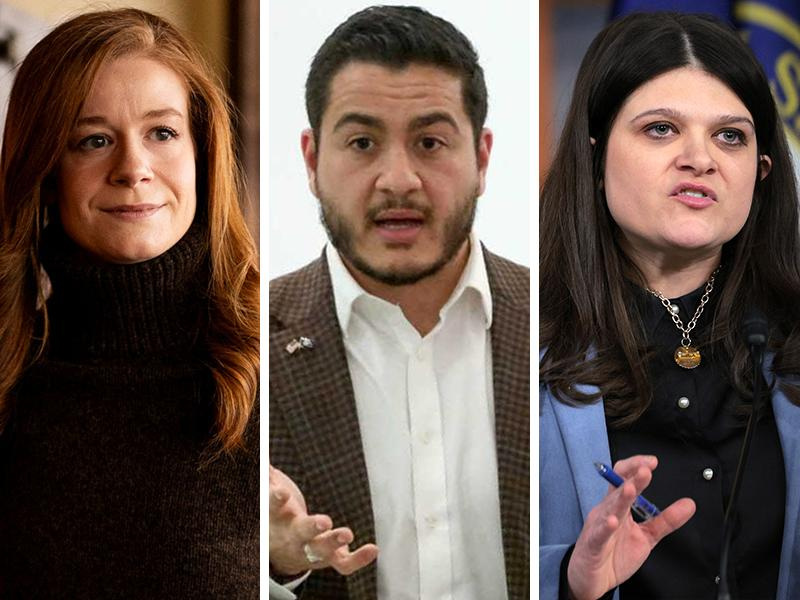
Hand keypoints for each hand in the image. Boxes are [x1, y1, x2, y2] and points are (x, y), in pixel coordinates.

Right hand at [269, 464, 378, 576]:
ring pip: (320, 550)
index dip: (275, 500)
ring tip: (347, 533)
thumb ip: (268, 475)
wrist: (283, 552)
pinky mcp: (328, 558)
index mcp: (276, 516)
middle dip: (311, 528)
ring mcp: (310, 550)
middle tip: (324, 521)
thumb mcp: (270, 495)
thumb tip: (262, 449)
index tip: (281, 494)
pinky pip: (343, 565)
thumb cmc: (279, 514)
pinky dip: (358, 559)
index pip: (272, 508)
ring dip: (333, 542)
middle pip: (299, 533)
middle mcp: (292, 535)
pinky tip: (373, 549)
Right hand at [567, 455, 695, 599]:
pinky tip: (613, 522)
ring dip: (621, 497)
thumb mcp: (646, 536)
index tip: (652, 462)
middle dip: (632, 477)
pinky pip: (599, 534)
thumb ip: (666, 520)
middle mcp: (607, 511)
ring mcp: (598, 526)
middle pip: (618, 488)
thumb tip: (689, 504)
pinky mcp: (593, 544)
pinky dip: (605, 527)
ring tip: (632, 488)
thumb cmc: (614, 554)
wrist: (592, 579)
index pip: (624, 478)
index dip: (635, 467)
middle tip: (646, 469)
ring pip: (609, 508)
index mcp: (619, 507)